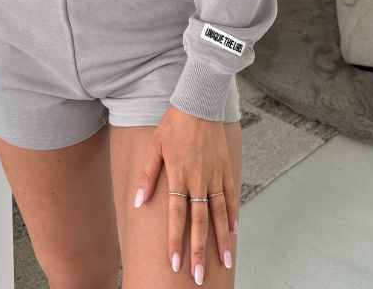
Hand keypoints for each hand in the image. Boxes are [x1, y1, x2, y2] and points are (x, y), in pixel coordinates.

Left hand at [135, 105, 237, 283]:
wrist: (200, 101)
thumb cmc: (174, 123)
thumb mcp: (155, 146)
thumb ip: (147, 175)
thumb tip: (138, 201)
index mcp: (179, 174)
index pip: (176, 215)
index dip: (175, 240)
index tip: (175, 263)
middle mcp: (198, 178)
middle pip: (199, 221)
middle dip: (198, 250)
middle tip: (198, 276)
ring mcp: (215, 174)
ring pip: (220, 213)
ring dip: (222, 240)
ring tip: (225, 262)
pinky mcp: (226, 168)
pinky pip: (232, 195)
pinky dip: (234, 215)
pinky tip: (235, 232)